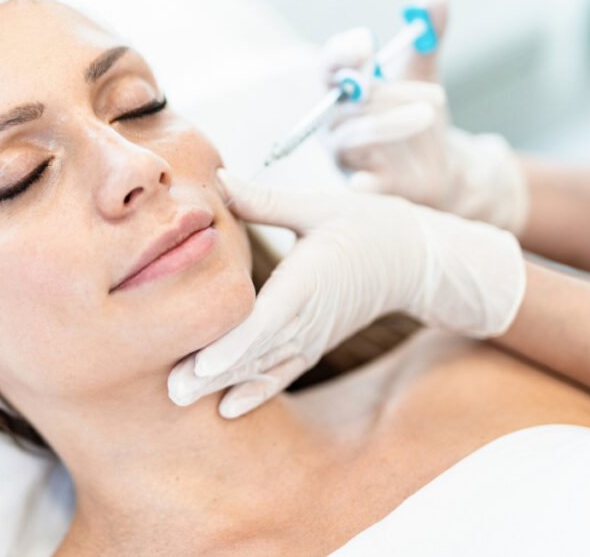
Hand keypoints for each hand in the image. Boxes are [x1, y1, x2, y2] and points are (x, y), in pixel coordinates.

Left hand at [167, 168, 525, 417]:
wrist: (416, 261)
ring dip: (225, 384)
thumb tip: (219, 180)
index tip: (203, 364)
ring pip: (265, 366)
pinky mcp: (314, 344)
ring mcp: (313, 336)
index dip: (235, 344)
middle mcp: (310, 316)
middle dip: (214, 372)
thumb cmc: (367, 226)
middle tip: (173, 390)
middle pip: (257, 350)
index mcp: (310, 279)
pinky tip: (227, 409)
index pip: (268, 318)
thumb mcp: (318, 206)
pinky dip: (256, 391)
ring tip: (181, 398)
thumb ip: (266, 199)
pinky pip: (283, 372)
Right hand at [318, 0, 528, 235]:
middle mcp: (336, 123)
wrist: (440, 168)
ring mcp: (347, 158)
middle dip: (382, 90)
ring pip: (354, 137)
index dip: (342, 53)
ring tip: (430, 112)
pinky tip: (367, 184)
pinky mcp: (367, 188)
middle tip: (422, 87)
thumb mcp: (424, 73)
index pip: (330, 66)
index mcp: (343, 91)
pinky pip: (358, 187)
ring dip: (389, 124)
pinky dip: (361, 186)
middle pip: (346, 100)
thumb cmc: (417, 119)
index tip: (366, 44)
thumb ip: (427, 36)